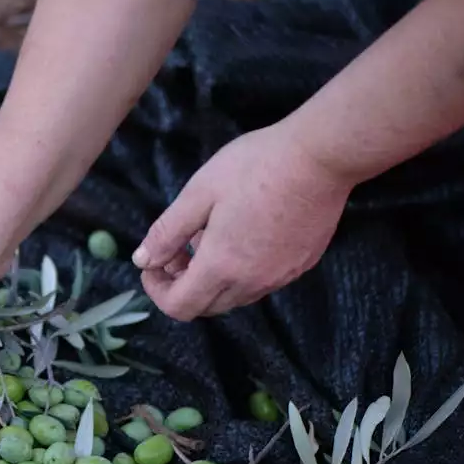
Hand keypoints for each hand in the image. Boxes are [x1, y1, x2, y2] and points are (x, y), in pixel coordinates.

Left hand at [131, 124, 354, 319]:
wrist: (321, 156)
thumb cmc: (255, 167)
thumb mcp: (198, 194)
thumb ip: (166, 232)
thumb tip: (142, 261)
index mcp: (222, 267)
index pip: (179, 307)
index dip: (157, 291)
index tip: (152, 264)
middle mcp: (253, 281)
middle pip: (205, 307)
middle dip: (181, 285)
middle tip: (177, 248)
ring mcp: (281, 276)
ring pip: (234, 297)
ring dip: (211, 279)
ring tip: (207, 236)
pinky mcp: (301, 264)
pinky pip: (261, 283)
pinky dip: (240, 272)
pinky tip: (240, 234)